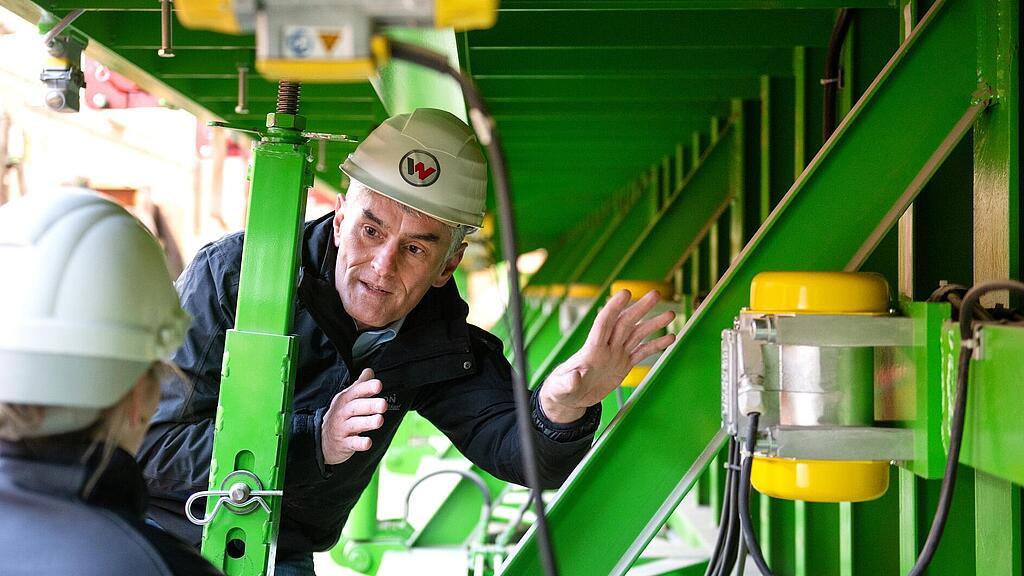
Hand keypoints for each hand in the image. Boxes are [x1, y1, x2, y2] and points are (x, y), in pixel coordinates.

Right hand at [321, 368, 387, 464]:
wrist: (322, 440)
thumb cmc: (340, 416)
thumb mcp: (347, 399)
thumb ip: (360, 385)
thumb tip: (369, 371)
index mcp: (345, 400)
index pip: (356, 391)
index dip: (367, 388)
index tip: (378, 385)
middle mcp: (343, 413)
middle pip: (356, 407)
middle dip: (370, 405)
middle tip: (383, 404)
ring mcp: (343, 428)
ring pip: (355, 424)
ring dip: (367, 422)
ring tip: (379, 420)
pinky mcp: (344, 444)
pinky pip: (352, 443)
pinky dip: (360, 443)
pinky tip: (368, 442)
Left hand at [539, 290, 676, 422]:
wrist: (570, 398)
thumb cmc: (561, 389)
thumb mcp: (561, 388)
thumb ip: (568, 382)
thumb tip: (575, 376)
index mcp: (591, 349)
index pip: (604, 323)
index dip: (614, 308)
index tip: (626, 293)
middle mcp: (606, 347)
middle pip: (625, 323)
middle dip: (640, 309)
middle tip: (656, 294)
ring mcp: (616, 354)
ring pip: (637, 335)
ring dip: (653, 324)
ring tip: (670, 314)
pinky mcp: (623, 365)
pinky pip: (642, 352)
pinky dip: (656, 345)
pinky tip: (670, 338)